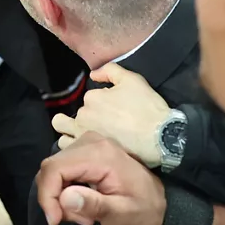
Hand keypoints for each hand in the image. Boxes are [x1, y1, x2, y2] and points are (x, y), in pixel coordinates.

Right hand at [35, 131, 167, 224]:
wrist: (159, 204)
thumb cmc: (143, 212)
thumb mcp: (122, 215)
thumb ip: (94, 205)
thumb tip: (64, 198)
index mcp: (100, 155)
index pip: (55, 168)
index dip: (47, 195)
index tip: (55, 220)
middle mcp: (91, 142)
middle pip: (51, 168)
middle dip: (56, 199)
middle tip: (79, 219)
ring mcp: (88, 144)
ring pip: (54, 170)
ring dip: (62, 196)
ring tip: (86, 214)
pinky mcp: (86, 150)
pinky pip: (62, 170)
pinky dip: (66, 190)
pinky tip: (85, 202)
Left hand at [52, 63, 170, 165]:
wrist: (160, 136)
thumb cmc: (147, 107)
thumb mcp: (132, 79)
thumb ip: (109, 71)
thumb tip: (93, 75)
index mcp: (92, 98)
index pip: (90, 98)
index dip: (102, 102)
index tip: (116, 110)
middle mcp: (83, 116)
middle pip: (72, 116)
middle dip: (81, 118)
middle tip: (97, 125)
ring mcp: (83, 136)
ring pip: (63, 133)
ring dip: (71, 133)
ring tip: (86, 138)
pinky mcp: (87, 154)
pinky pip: (69, 150)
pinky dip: (74, 148)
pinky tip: (87, 150)